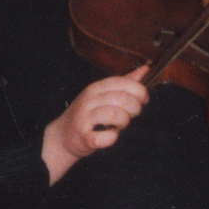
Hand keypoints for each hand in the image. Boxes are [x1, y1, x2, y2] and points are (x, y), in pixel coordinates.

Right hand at [41, 67, 149, 182]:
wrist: (62, 137)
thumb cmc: (88, 115)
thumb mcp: (103, 95)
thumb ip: (125, 83)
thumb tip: (145, 70)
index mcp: (95, 88)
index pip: (121, 82)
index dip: (139, 90)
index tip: (144, 99)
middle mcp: (89, 100)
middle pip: (122, 99)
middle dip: (135, 108)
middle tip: (132, 114)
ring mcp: (84, 118)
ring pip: (116, 115)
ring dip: (124, 122)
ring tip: (121, 124)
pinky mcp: (84, 137)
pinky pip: (106, 138)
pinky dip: (112, 138)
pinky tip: (110, 135)